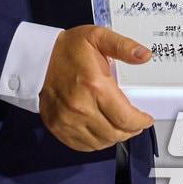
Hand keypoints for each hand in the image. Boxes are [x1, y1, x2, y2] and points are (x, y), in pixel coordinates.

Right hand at [38, 25, 154, 151]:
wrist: (37, 58)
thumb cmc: (67, 49)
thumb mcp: (97, 37)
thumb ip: (123, 46)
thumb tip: (145, 55)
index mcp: (94, 86)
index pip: (126, 118)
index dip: (141, 122)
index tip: (146, 119)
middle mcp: (81, 107)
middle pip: (116, 134)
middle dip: (130, 130)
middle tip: (134, 123)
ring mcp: (67, 120)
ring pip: (101, 143)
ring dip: (114, 137)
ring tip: (118, 126)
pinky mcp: (58, 127)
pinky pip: (84, 145)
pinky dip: (96, 142)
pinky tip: (100, 131)